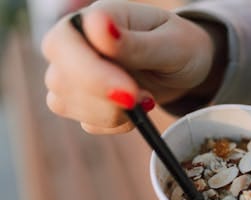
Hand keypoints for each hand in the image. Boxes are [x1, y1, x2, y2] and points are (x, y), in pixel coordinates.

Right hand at [41, 0, 224, 133]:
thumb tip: (97, 24)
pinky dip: (117, 125)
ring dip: (113, 114)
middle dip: (105, 100)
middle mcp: (72, 45)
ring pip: (68, 105)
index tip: (130, 93)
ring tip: (146, 98)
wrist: (184, 67)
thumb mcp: (170, 43)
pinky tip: (137, 110)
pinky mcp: (82, 102)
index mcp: (90, 19)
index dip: (93, 75)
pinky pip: (88, 124)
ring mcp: (72, 75)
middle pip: (60, 80)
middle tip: (146, 99)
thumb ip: (135, 42)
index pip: (64, 45)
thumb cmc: (179, 46)